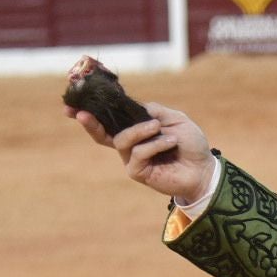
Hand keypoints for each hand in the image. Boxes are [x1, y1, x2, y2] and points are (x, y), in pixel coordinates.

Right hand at [66, 101, 214, 203]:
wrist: (203, 167)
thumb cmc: (190, 144)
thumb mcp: (175, 119)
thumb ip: (154, 111)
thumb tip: (134, 106)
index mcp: (136, 129)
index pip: (111, 119)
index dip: (92, 112)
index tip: (72, 105)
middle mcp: (130, 144)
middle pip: (102, 133)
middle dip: (90, 123)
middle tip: (81, 114)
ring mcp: (131, 159)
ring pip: (123, 140)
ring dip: (142, 130)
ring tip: (160, 128)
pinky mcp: (137, 172)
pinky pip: (138, 153)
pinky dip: (155, 144)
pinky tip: (170, 142)